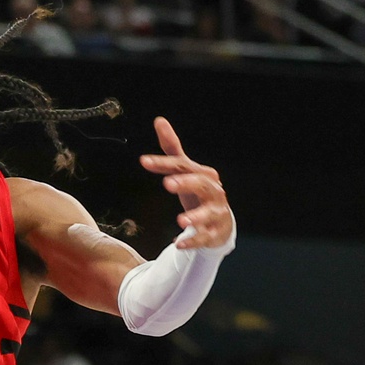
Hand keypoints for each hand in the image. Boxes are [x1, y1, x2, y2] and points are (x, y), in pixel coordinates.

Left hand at [137, 117, 231, 249]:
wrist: (220, 221)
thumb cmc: (198, 192)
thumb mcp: (185, 171)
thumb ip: (172, 148)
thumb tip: (159, 120)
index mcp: (204, 175)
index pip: (183, 165)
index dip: (163, 163)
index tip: (144, 161)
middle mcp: (213, 192)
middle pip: (201, 184)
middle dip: (186, 183)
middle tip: (167, 184)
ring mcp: (215, 213)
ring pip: (208, 213)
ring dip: (195, 216)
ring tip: (180, 220)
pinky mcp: (214, 233)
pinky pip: (204, 237)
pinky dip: (193, 241)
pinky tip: (179, 243)